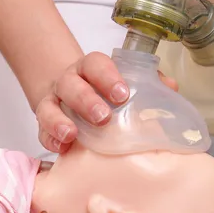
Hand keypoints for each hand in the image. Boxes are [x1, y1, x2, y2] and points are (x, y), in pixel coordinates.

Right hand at [35, 52, 177, 152]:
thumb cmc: (102, 90)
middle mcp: (68, 81)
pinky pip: (42, 130)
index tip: (122, 94)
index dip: (107, 76)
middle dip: (86, 100)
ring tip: (72, 135)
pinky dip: (49, 139)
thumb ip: (147, 82)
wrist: (68, 92)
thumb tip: (171, 86)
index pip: (95, 64)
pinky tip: (61, 148)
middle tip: (103, 117)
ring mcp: (53, 101)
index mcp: (89, 68)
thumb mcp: (120, 80)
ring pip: (49, 107)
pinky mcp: (44, 123)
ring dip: (60, 121)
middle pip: (71, 85)